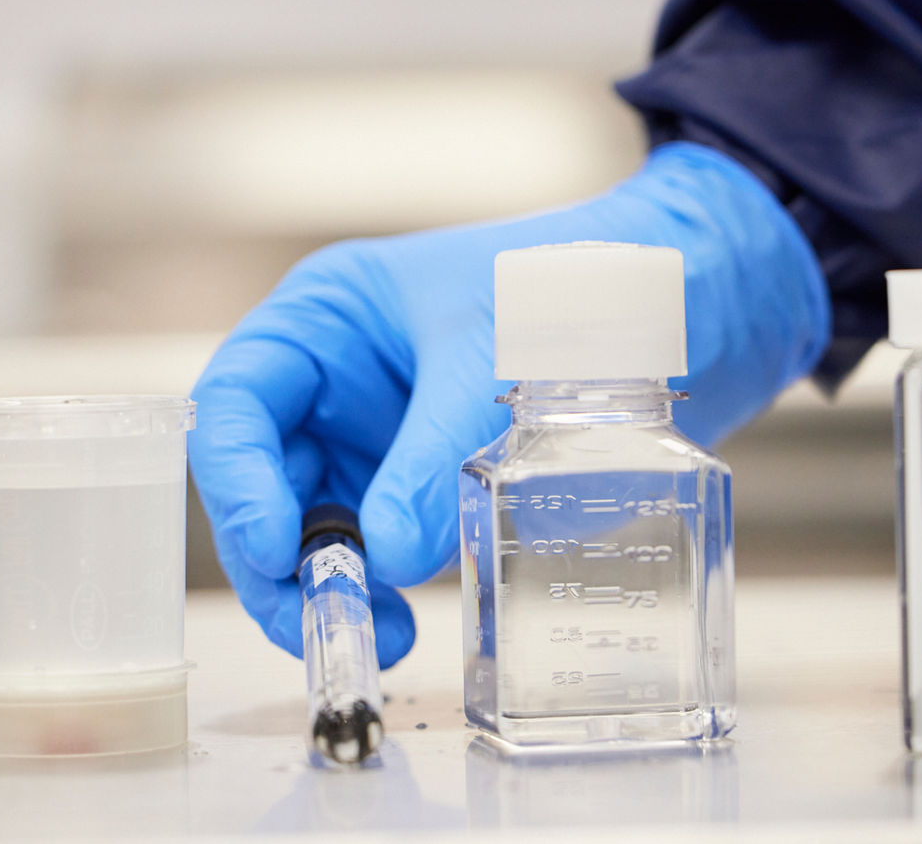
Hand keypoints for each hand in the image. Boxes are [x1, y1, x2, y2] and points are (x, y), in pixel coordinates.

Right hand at [188, 142, 829, 666]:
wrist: (685, 302)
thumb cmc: (579, 288)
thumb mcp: (491, 360)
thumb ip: (433, 457)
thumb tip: (391, 562)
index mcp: (329, 317)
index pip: (237, 400)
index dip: (236, 481)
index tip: (275, 550)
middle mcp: (339, 379)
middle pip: (264, 478)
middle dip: (282, 558)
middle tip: (328, 622)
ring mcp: (380, 432)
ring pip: (318, 521)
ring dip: (333, 584)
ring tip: (386, 633)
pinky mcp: (425, 476)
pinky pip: (382, 538)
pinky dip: (383, 581)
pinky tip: (411, 611)